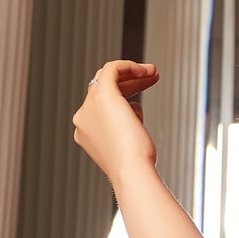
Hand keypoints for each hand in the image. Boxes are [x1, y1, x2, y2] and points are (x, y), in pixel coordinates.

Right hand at [72, 59, 159, 186]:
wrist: (131, 171)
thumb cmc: (136, 165)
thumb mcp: (128, 143)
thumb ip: (126, 127)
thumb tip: (135, 110)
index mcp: (86, 132)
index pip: (101, 107)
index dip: (123, 100)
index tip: (141, 101)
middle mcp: (83, 117)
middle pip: (102, 90)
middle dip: (128, 83)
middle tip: (151, 79)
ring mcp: (89, 106)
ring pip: (107, 79)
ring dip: (132, 74)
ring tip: (154, 73)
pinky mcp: (102, 95)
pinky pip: (112, 69)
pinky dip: (128, 66)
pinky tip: (147, 70)